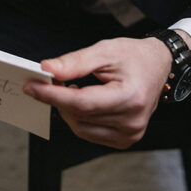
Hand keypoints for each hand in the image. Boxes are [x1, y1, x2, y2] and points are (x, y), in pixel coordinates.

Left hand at [24, 37, 172, 148]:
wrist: (158, 66)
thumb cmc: (134, 56)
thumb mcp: (105, 50)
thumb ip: (75, 62)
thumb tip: (47, 70)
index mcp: (130, 97)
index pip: (82, 103)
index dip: (53, 96)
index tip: (32, 86)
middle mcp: (132, 121)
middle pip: (79, 116)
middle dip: (58, 99)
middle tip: (49, 81)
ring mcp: (130, 134)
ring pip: (81, 128)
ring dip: (67, 110)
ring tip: (70, 89)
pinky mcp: (125, 140)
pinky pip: (90, 133)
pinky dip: (79, 118)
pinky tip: (83, 101)